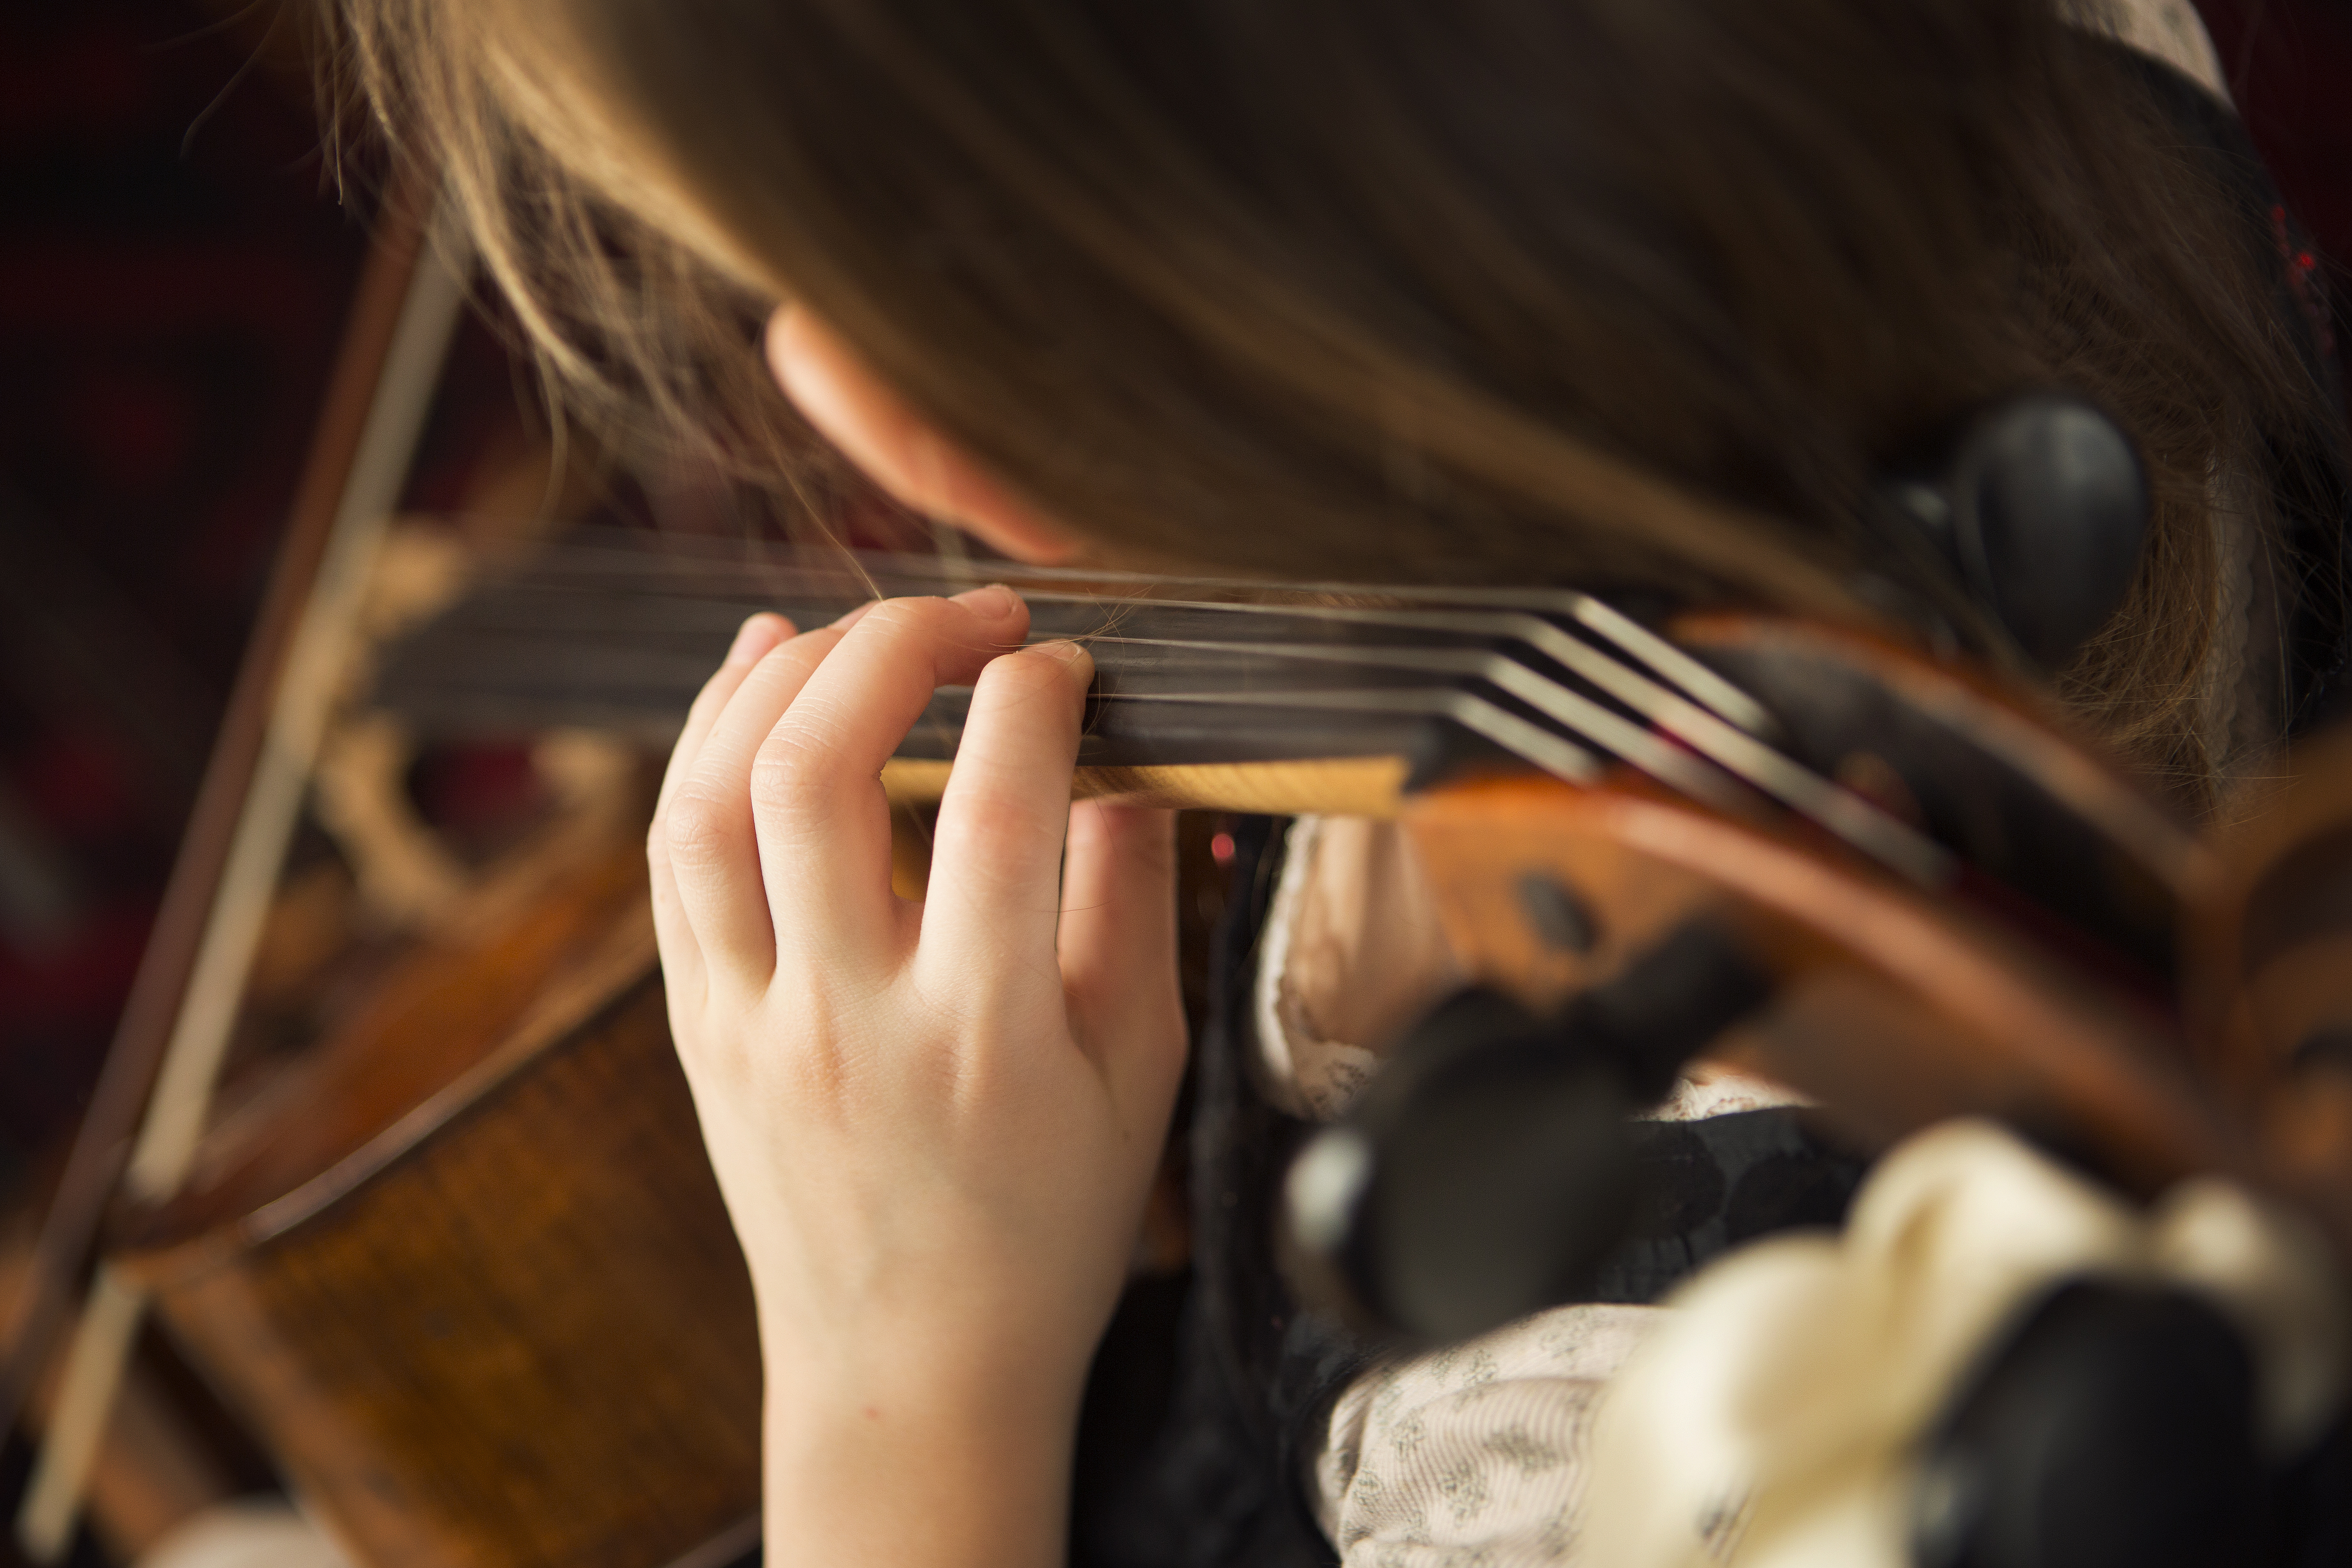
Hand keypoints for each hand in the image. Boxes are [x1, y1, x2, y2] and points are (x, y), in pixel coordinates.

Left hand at [647, 587, 1185, 1565]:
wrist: (912, 1366)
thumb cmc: (1047, 1224)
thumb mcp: (1137, 1076)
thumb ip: (1132, 908)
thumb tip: (1123, 763)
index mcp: (983, 1034)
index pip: (999, 804)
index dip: (1035, 693)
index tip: (1065, 661)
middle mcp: (847, 1018)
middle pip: (822, 769)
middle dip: (898, 643)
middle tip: (976, 617)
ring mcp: (750, 1021)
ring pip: (714, 798)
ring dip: (782, 679)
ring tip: (860, 627)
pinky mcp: (695, 1026)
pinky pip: (671, 855)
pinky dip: (705, 740)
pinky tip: (760, 671)